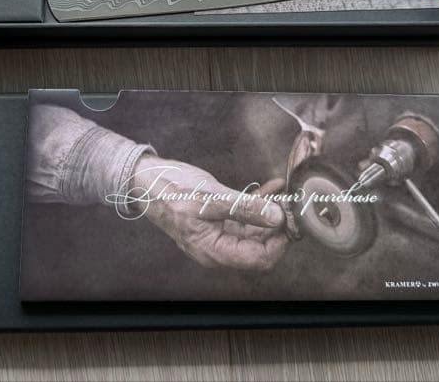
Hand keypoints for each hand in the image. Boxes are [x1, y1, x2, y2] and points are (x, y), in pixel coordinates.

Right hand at [129, 154, 288, 270]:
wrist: (147, 179)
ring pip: (255, 232)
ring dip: (271, 214)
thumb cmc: (170, 190)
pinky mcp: (218, 220)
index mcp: (214, 251)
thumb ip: (245, 208)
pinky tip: (271, 188)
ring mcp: (219, 234)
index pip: (259, 259)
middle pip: (260, 248)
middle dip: (278, 228)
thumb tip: (276, 217)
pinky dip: (259, 204)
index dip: (278, 242)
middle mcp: (219, 248)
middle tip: (291, 205)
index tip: (289, 219)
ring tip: (284, 195)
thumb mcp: (211, 197)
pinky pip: (245, 218)